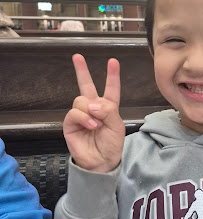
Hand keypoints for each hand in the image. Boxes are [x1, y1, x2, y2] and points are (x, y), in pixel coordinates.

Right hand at [63, 54, 125, 172]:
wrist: (102, 162)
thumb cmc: (112, 145)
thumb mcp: (117, 125)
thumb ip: (108, 110)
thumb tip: (92, 104)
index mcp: (108, 108)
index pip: (111, 89)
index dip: (112, 76)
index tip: (113, 61)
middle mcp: (94, 108)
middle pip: (86, 86)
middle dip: (81, 71)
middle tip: (77, 56)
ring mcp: (81, 115)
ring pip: (81, 100)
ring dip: (90, 111)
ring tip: (96, 124)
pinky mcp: (70, 124)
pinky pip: (74, 112)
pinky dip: (84, 117)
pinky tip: (90, 125)